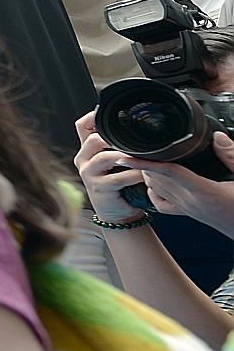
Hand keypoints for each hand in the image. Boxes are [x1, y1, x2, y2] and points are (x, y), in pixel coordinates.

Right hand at [72, 111, 149, 222]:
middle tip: (134, 140)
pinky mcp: (99, 188)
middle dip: (114, 138)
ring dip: (125, 156)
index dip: (94, 116)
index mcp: (87, 150)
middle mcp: (83, 160)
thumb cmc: (119, 185)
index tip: (112, 113)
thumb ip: (117, 146)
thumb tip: (136, 125)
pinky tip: (144, 174)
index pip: (83, 126)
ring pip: (104, 157)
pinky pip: (118, 178)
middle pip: (93, 139)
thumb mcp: (114, 162)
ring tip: (141, 157)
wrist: (117, 211)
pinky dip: (133, 174)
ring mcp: (89, 174)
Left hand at [118, 132, 233, 237]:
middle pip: (156, 179)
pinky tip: (151, 181)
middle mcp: (191, 202)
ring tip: (136, 158)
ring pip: (155, 190)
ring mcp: (187, 209)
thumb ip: (232, 156)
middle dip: (141, 163)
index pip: (167, 172)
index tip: (126, 155)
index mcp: (204, 191)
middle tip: (130, 148)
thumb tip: (217, 137)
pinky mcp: (188, 214)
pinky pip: (162, 203)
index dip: (145, 162)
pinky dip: (152, 191)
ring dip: (145, 174)